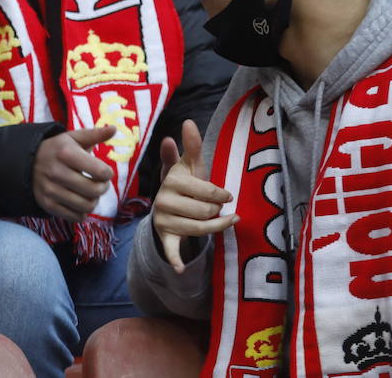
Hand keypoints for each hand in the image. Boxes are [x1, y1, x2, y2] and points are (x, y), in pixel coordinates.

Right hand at [32, 125, 115, 222]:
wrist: (27, 162)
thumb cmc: (57, 149)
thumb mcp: (73, 138)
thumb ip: (95, 134)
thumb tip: (114, 128)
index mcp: (66, 153)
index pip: (100, 171)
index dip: (107, 173)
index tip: (104, 171)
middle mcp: (56, 172)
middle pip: (94, 190)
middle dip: (103, 188)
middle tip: (100, 183)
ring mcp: (50, 190)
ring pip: (86, 206)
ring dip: (94, 201)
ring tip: (90, 193)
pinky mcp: (47, 204)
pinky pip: (75, 217)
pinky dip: (83, 213)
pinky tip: (80, 202)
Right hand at [152, 120, 236, 273]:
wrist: (168, 206)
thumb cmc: (185, 183)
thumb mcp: (189, 165)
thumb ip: (191, 146)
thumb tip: (188, 122)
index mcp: (172, 180)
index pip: (208, 192)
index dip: (222, 194)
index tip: (228, 195)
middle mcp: (163, 200)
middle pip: (206, 212)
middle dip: (218, 211)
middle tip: (218, 208)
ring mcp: (163, 220)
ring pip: (200, 229)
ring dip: (217, 228)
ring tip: (224, 222)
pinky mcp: (165, 236)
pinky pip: (170, 249)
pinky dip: (175, 260)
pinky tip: (181, 269)